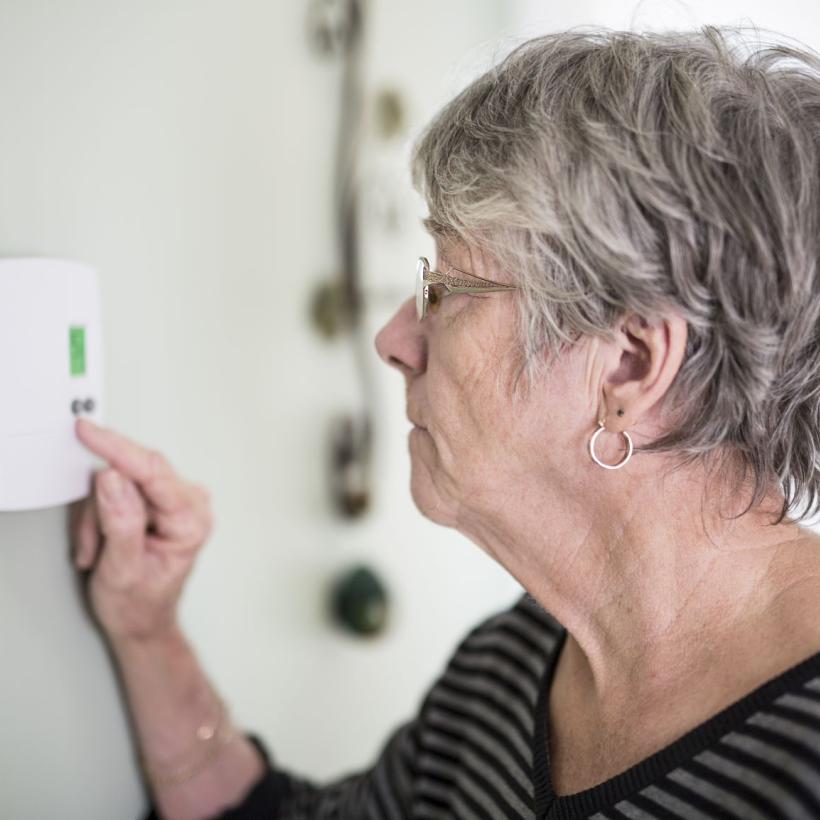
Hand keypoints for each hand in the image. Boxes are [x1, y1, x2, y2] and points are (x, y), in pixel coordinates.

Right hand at [70, 418, 213, 644]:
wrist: (142, 621)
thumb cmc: (140, 604)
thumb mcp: (122, 570)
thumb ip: (119, 522)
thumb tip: (112, 478)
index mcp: (192, 520)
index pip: (153, 471)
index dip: (117, 448)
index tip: (88, 432)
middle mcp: (190, 503)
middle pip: (133, 473)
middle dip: (101, 509)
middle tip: (95, 544)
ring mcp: (174, 498)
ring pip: (118, 482)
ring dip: (98, 518)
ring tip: (101, 551)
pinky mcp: (157, 498)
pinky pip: (117, 489)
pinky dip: (100, 516)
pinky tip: (104, 542)